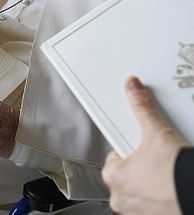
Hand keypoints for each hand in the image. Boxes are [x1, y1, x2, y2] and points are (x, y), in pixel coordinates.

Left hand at [101, 76, 185, 214]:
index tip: (142, 147)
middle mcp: (118, 197)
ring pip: (138, 190)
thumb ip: (142, 108)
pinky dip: (158, 198)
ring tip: (166, 175)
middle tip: (159, 161)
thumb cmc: (176, 175)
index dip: (130, 147)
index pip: (115, 154)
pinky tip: (169, 189)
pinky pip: (150, 205)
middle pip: (126, 172)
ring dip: (149, 183)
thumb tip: (132, 88)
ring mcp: (134, 211)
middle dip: (142, 165)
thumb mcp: (157, 133)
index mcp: (112, 175)